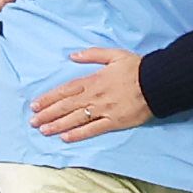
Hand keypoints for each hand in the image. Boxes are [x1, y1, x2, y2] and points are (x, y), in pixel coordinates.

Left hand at [29, 49, 150, 140]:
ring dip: (58, 125)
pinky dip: (79, 134)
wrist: (159, 82)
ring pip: (76, 118)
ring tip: (43, 131)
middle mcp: (96, 96)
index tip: (35, 105)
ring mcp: (105, 110)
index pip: (66, 90)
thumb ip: (92, 54)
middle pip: (67, 106)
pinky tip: (65, 138)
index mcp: (94, 80)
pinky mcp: (115, 121)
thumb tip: (72, 55)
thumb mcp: (115, 54)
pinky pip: (94, 129)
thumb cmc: (138, 67)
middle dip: (48, 114)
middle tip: (33, 121)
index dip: (49, 98)